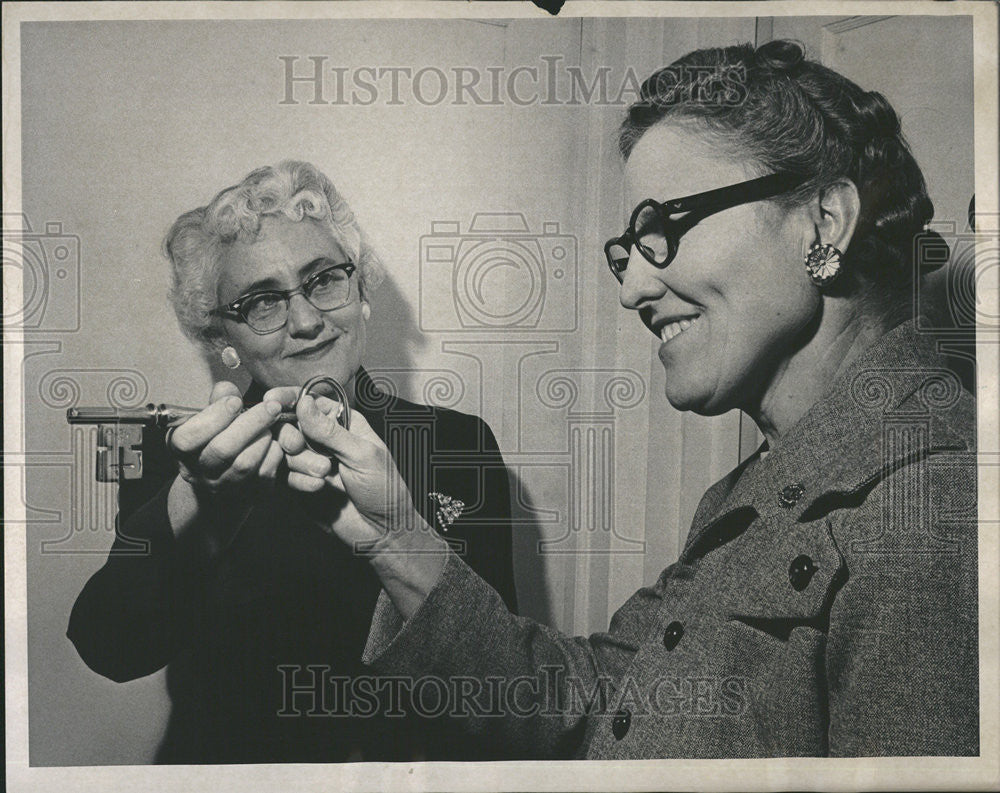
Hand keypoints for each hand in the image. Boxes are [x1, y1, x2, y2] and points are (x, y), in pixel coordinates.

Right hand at [167, 381, 283, 495]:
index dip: (214, 418)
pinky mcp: (246, 495)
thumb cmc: (214, 437)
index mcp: (180, 450)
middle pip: (222, 451)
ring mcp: (222, 487)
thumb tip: (227, 388)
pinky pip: (264, 476)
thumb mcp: (208, 418)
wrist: (220, 477)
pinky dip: (274, 455)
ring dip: (263, 439)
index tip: (236, 401)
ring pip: (244, 465)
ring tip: (273, 423)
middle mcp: (197, 472)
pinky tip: (276, 441)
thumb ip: (216, 401)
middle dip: (250, 424)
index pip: (188, 438)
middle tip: (271, 406)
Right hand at [279, 391, 448, 616]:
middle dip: (293, 436)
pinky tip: (319, 489)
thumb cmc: (384, 488)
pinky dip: (300, 481)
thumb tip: (303, 402)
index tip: (273, 400)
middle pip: (291, 424)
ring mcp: (312, 462)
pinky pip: (287, 476)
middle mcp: (325, 439)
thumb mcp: (361, 454)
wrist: (381, 531)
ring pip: (286, 451)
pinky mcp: (302, 485)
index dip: (291, 398)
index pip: (312, 401)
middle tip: (299, 446)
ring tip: (325, 475)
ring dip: (302, 463)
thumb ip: (330, 430)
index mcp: (344, 423)